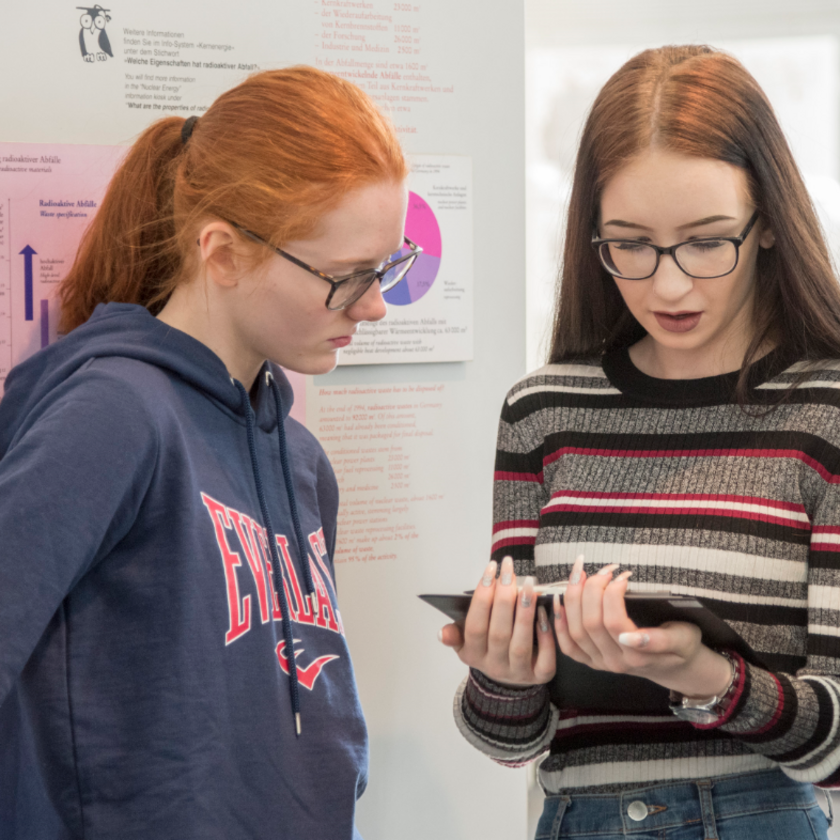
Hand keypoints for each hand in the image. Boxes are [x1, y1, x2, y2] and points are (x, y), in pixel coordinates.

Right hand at [438, 556, 555, 686]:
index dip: (481, 598)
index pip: (475, 626)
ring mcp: (518, 672)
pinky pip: (545, 659)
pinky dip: (546, 636)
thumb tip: (442, 633)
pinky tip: (544, 612)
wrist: (510, 674)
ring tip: (528, 586)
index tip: (490, 570)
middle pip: (498, 633)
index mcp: (472, 655)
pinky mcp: (540, 675)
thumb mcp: (466, 641)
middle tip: (509, 571)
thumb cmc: (488, 645)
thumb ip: (456, 633)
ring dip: (525, 613)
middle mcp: (494, 666)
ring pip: (521, 644)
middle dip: (504, 599)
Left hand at [556, 555, 731, 697]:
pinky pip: (567, 644)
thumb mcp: (684, 639)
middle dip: (592, 589)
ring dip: (574, 598)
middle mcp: (615, 662)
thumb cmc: (681, 646)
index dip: (612, 595)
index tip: (622, 574)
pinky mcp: (590, 661)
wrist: (673, 667)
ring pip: (576, 630)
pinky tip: (559, 598)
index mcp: (638, 657)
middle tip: (604, 569)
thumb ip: (659, 640)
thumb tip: (629, 637)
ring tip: (581, 573)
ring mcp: (600, 663)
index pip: (614, 622)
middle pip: (591, 623)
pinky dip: (559, 621)